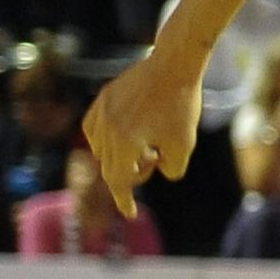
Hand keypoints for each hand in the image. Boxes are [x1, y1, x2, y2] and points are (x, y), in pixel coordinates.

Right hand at [83, 49, 205, 219]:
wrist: (174, 66)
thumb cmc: (182, 106)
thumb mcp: (184, 145)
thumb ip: (170, 169)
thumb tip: (155, 170)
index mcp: (125, 142)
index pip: (118, 181)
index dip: (124, 199)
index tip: (130, 212)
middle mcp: (106, 128)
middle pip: (111, 166)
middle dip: (131, 172)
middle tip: (154, 159)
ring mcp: (101, 111)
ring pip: (101, 148)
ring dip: (120, 155)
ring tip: (147, 142)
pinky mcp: (103, 99)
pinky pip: (95, 128)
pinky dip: (107, 138)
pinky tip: (124, 135)